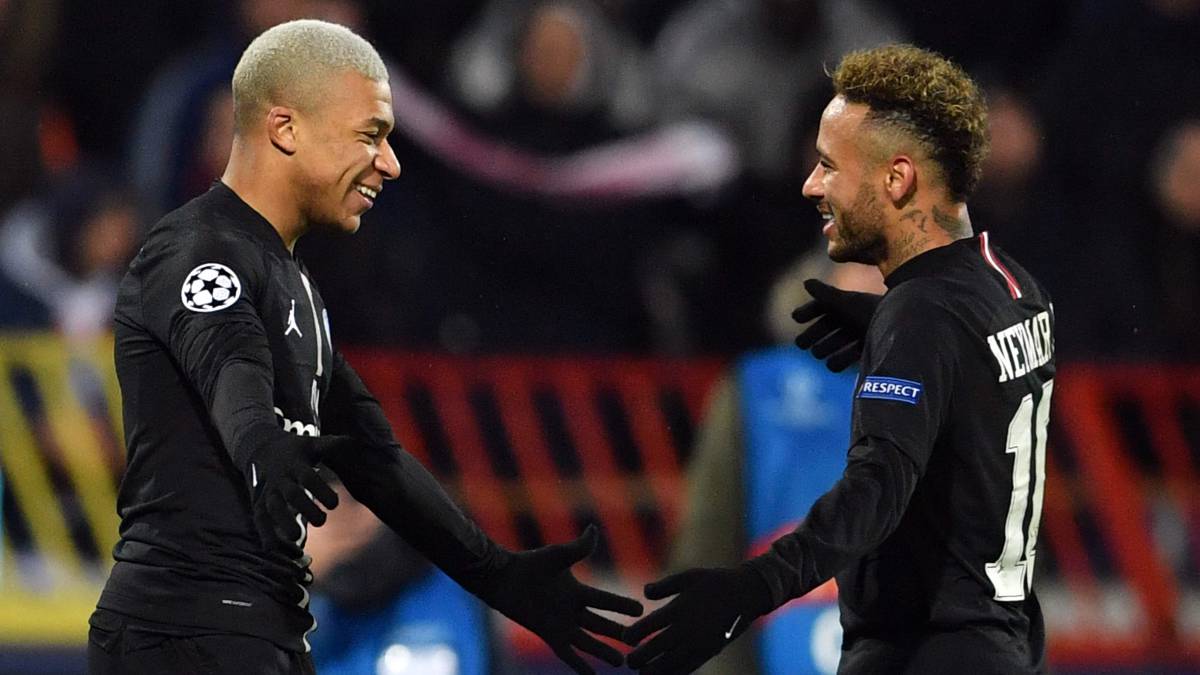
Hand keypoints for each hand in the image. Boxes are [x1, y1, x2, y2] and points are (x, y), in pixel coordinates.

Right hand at [247, 434, 351, 545]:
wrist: (259, 447)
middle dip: (305, 508)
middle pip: (291, 494)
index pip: (308, 478)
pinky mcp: (258, 501)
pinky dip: (264, 533)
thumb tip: (352, 441)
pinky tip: (271, 548)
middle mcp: (280, 479)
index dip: (321, 490)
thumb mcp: (311, 444)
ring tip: (295, 537)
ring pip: (272, 507)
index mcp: (295, 464)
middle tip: (322, 521)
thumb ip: (330, 444)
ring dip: (283, 522)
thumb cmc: (293, 449)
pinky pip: (259, 518)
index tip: (334, 504)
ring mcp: (268, 491)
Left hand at [480, 526, 642, 673]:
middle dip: (619, 633)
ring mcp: (561, 625)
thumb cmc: (529, 564)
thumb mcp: (558, 556)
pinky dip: (580, 665)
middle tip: (639, 641)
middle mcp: (572, 610)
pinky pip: (568, 654)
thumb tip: (594, 530)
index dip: (623, 605)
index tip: (641, 609)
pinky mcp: (549, 635)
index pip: (607, 601)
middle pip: (601, 625)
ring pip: (588, 642)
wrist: (503, 579)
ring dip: (604, 652)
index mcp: (577, 591)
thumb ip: (579, 548)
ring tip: (623, 662)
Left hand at [623, 565, 772, 674]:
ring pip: (670, 665)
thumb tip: (644, 593)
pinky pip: (688, 668)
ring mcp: (699, 643)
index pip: (648, 627)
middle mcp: (687, 629)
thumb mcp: (689, 576)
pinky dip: (674, 674)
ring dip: (654, 671)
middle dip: (638, 658)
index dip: (633, 635)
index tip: (626, 637)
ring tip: (642, 673)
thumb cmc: (715, 582)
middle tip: (629, 662)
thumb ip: (664, 586)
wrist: (747, 594)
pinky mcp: (709, 652)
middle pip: (655, 649)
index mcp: (679, 608)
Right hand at [793, 278, 881, 371]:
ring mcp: (856, 336)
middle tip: (802, 344)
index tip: (796, 318)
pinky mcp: (864, 352)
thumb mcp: (848, 303)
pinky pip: (842, 360)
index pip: (820, 307)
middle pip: (823, 328)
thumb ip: (826, 294)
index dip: (807, 312)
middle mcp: (850, 320)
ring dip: (823, 349)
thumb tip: (805, 282)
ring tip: (818, 352)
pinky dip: (837, 362)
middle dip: (812, 335)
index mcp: (846, 305)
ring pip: (830, 346)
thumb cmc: (874, 313)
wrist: (902, 332)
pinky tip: (833, 364)